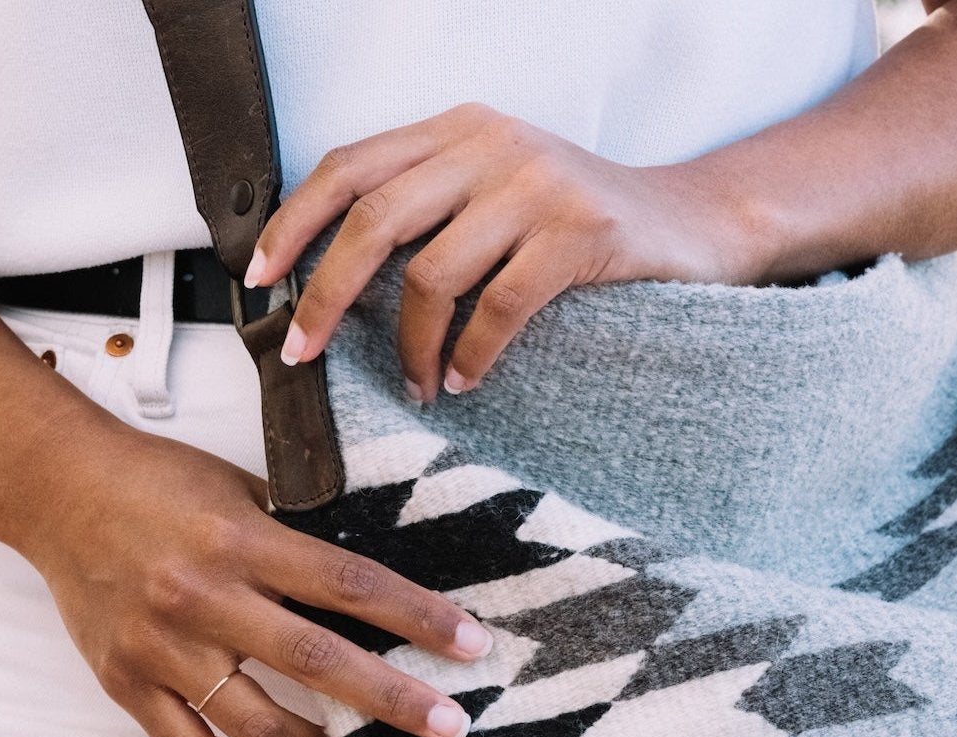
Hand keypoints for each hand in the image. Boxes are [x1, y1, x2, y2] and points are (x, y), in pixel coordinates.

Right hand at [0, 414, 494, 736]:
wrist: (53, 488)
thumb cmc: (161, 484)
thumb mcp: (242, 491)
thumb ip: (300, 542)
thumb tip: (381, 594)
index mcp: (240, 540)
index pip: (350, 584)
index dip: (418, 618)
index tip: (472, 645)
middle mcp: (201, 596)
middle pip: (317, 662)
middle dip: (392, 700)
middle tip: (448, 726)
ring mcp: (160, 647)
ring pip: (254, 723)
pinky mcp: (125, 683)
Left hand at [245, 103, 757, 401]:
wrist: (694, 224)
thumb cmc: (584, 227)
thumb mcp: (501, 194)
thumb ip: (435, 209)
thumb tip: (341, 272)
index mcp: (459, 130)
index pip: (350, 166)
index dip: (295, 223)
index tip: (261, 280)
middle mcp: (492, 145)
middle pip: (374, 218)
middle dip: (327, 293)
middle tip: (306, 351)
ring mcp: (538, 185)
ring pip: (433, 272)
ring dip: (411, 345)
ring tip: (416, 386)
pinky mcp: (581, 234)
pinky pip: (500, 306)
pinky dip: (472, 353)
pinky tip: (464, 380)